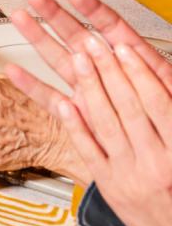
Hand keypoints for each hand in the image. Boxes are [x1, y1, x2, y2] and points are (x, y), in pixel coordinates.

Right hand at [4, 0, 171, 121]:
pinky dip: (31, 87)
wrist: (164, 153)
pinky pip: (51, 100)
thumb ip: (149, 69)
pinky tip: (15, 71)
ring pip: (59, 60)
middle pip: (76, 35)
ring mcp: (89, 91)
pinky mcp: (79, 115)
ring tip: (20, 17)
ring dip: (38, 38)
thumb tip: (124, 50)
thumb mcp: (166, 86)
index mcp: (130, 58)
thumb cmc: (169, 118)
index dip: (90, 8)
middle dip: (54, 13)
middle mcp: (105, 71)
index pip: (109, 25)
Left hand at [56, 38, 171, 225]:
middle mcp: (153, 162)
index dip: (137, 71)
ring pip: (105, 123)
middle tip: (91, 41)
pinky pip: (89, 149)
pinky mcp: (109, 184)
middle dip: (107, 70)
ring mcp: (128, 174)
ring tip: (76, 58)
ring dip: (88, 87)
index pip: (156, 102)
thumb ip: (171, 116)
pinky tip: (64, 102)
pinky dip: (75, 124)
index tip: (122, 46)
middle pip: (127, 106)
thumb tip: (159, 74)